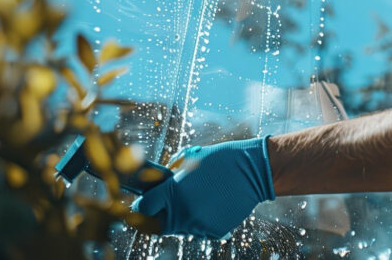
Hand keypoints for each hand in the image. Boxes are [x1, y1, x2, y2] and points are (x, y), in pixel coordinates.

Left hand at [131, 136, 275, 237]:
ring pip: (178, 228)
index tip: (140, 204)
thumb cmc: (220, 160)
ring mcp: (199, 224)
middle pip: (156, 225)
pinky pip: (198, 229)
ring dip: (180, 217)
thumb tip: (155, 189)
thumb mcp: (188, 162)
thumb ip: (169, 180)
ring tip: (196, 199)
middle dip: (156, 217)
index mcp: (173, 191)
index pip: (142, 208)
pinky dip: (200, 220)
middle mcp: (183, 212)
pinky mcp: (213, 231)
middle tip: (163, 207)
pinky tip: (210, 204)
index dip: (139, 206)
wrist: (252, 171)